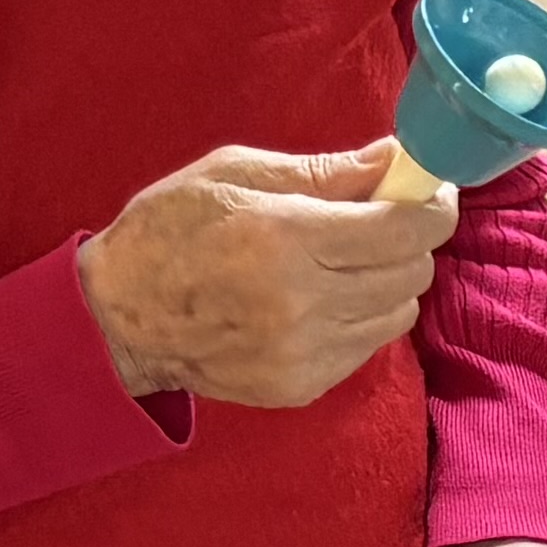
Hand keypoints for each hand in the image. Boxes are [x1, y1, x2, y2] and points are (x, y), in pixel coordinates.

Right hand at [75, 144, 456, 408]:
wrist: (116, 320)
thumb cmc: (167, 230)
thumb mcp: (233, 174)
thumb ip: (322, 171)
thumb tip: (393, 160)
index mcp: (285, 237)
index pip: (404, 230)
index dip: (431, 207)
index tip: (428, 190)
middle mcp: (302, 302)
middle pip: (411, 272)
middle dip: (409, 240)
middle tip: (381, 219)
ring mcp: (304, 352)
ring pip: (398, 312)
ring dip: (386, 281)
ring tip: (344, 262)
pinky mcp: (301, 386)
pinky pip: (366, 346)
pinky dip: (359, 317)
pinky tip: (318, 298)